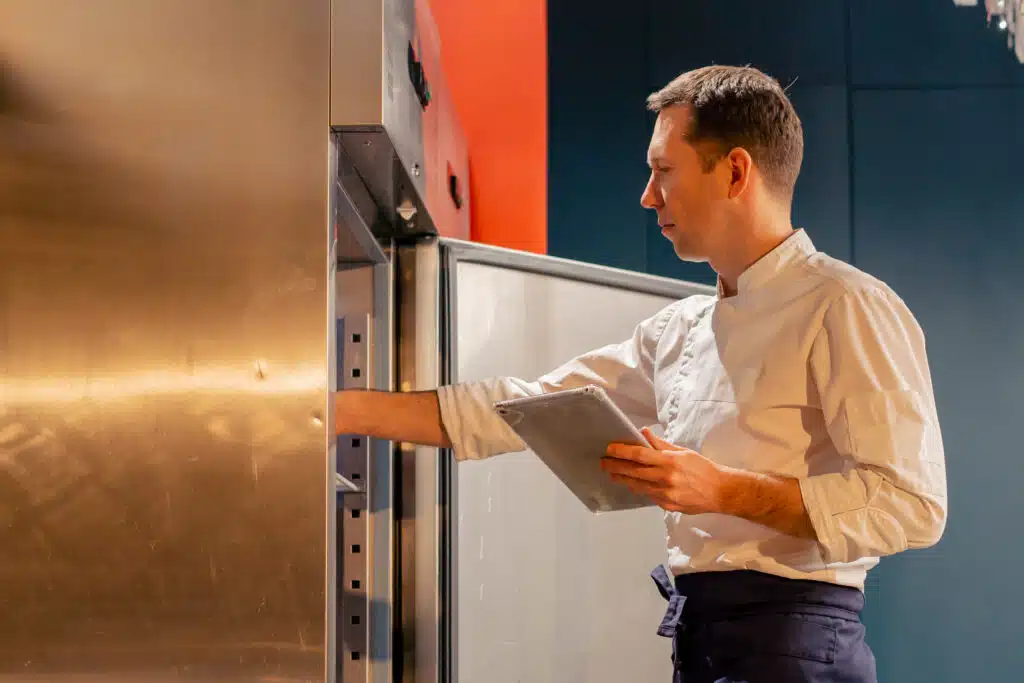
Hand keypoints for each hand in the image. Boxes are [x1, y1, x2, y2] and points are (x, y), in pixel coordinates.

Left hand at [602, 428, 730, 514]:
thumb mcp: (684, 452)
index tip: (609, 449)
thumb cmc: (703, 469)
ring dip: (623, 480)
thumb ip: (661, 444)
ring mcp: (665, 494)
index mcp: (670, 461)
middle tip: (604, 463)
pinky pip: (648, 496)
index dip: (621, 451)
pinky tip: (632, 484)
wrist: (720, 492)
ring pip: (637, 486)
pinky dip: (639, 489)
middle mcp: (665, 478)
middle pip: (633, 472)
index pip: (639, 454)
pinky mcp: (667, 506)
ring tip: (613, 474)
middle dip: (615, 467)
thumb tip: (644, 432)